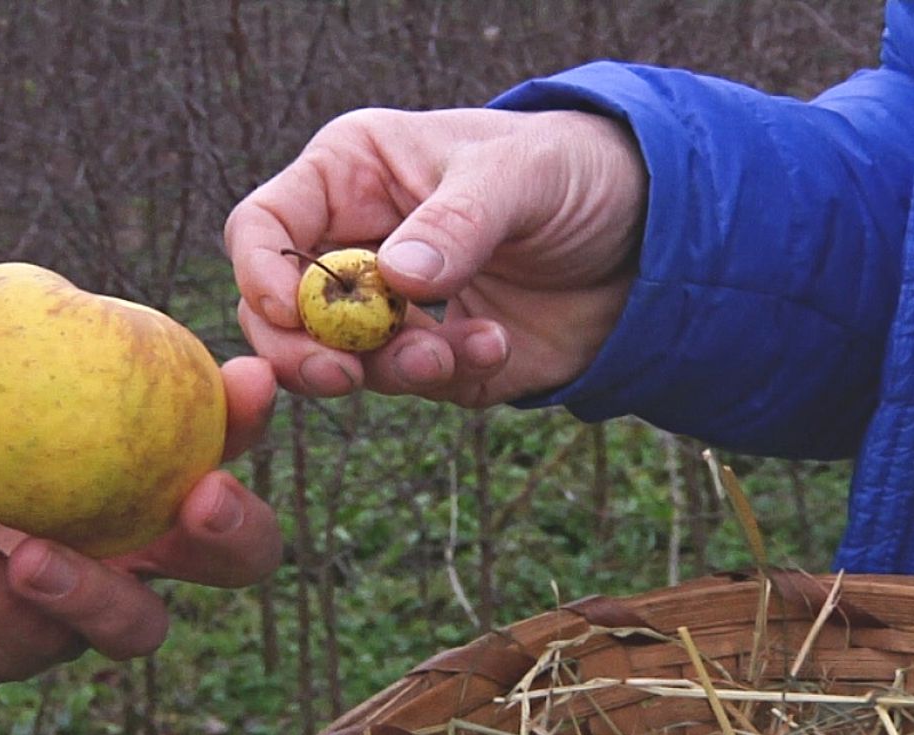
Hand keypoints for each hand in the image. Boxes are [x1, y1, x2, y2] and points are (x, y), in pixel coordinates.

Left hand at [0, 285, 282, 687]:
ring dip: (101, 595)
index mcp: (135, 454)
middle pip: (235, 554)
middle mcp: (132, 537)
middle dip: (240, 531)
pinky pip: (32, 640)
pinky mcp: (23, 651)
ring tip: (33, 555)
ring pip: (141, 625)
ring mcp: (84, 601)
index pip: (218, 433)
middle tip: (203, 500)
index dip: (248, 412)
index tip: (247, 380)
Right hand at [225, 107, 646, 406]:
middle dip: (304, 351)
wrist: (651, 237)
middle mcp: (357, 244)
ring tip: (453, 352)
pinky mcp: (436, 357)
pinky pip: (415, 385)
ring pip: (342, 362)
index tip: (292, 313)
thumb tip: (393, 277)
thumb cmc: (575, 171)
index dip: (262, 274)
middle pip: (280, 314)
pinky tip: (495, 344)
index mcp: (351, 176)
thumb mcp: (520, 176)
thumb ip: (458, 222)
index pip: (264, 228)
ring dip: (392, 368)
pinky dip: (450, 375)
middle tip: (344, 376)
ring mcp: (394, 309)